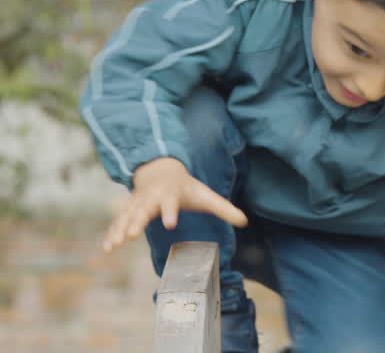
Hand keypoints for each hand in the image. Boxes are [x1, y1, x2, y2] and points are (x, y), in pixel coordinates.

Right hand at [102, 156, 247, 251]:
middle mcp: (152, 198)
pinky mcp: (129, 210)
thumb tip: (245, 221)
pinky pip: (118, 221)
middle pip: (144, 210)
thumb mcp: (206, 195)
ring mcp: (138, 203)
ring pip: (127, 216)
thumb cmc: (186, 187)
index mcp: (171, 194)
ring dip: (119, 229)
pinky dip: (112, 232)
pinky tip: (107, 247)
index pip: (171, 203)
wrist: (161, 170)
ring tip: (113, 246)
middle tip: (131, 235)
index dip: (171, 212)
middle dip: (137, 221)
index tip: (171, 223)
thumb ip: (224, 208)